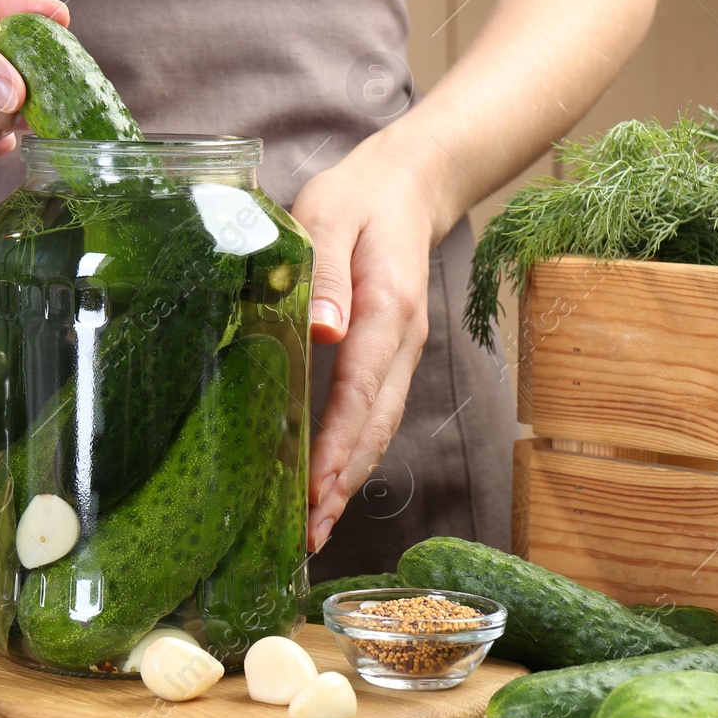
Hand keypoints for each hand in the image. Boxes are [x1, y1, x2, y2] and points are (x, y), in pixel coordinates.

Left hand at [292, 140, 443, 551]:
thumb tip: (323, 331)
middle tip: (311, 532)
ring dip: (351, 478)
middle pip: (377, 424)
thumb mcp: (329, 217)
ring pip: (381, 426)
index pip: (361, 388)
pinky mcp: (391, 355)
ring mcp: (401, 351)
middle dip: (345, 482)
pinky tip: (328, 481)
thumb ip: (327, 274)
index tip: (316, 488)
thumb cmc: (356, 199)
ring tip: (316, 526)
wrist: (406, 185)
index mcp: (386, 308)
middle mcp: (401, 339)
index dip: (339, 443)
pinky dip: (356, 453)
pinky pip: (376, 412)